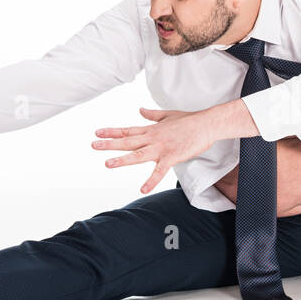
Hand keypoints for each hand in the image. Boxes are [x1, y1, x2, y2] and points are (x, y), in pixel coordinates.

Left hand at [93, 107, 216, 194]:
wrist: (206, 124)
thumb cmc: (190, 120)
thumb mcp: (168, 115)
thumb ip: (152, 114)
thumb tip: (140, 110)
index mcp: (151, 130)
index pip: (128, 131)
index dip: (112, 132)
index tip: (97, 132)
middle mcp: (153, 138)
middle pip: (128, 142)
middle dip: (110, 144)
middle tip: (94, 145)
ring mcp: (161, 148)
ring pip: (138, 154)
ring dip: (122, 159)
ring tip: (108, 164)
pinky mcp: (172, 157)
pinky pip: (159, 171)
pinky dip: (151, 181)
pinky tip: (142, 189)